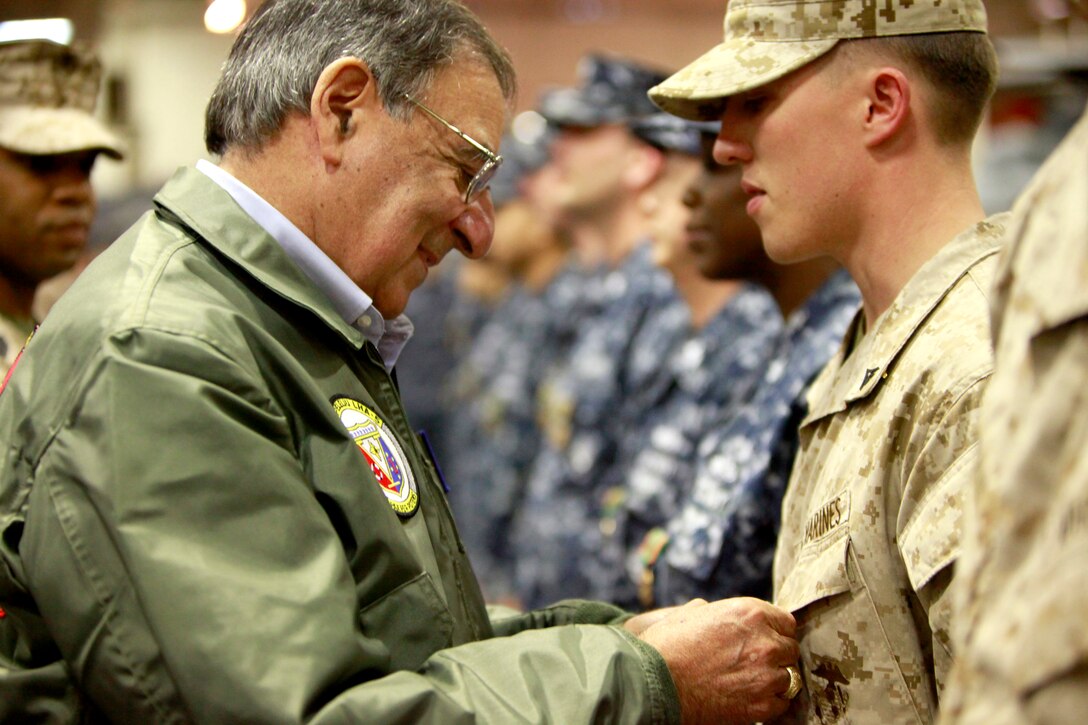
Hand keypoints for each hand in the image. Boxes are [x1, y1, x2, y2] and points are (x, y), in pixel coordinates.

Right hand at [639, 596, 798, 723]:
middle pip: (790, 649)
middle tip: (753, 663)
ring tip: (749, 682)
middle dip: (775, 655)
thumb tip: (710, 611)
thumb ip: (713, 611)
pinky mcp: (761, 705)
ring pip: (788, 677)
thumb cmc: (666, 648)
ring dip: (772, 679)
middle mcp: (764, 642)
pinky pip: (781, 703)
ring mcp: (766, 676)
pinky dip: (768, 702)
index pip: (785, 621)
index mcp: (749, 613)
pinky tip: (749, 697)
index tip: (764, 640)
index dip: (774, 631)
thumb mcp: (689, 615)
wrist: (655, 685)